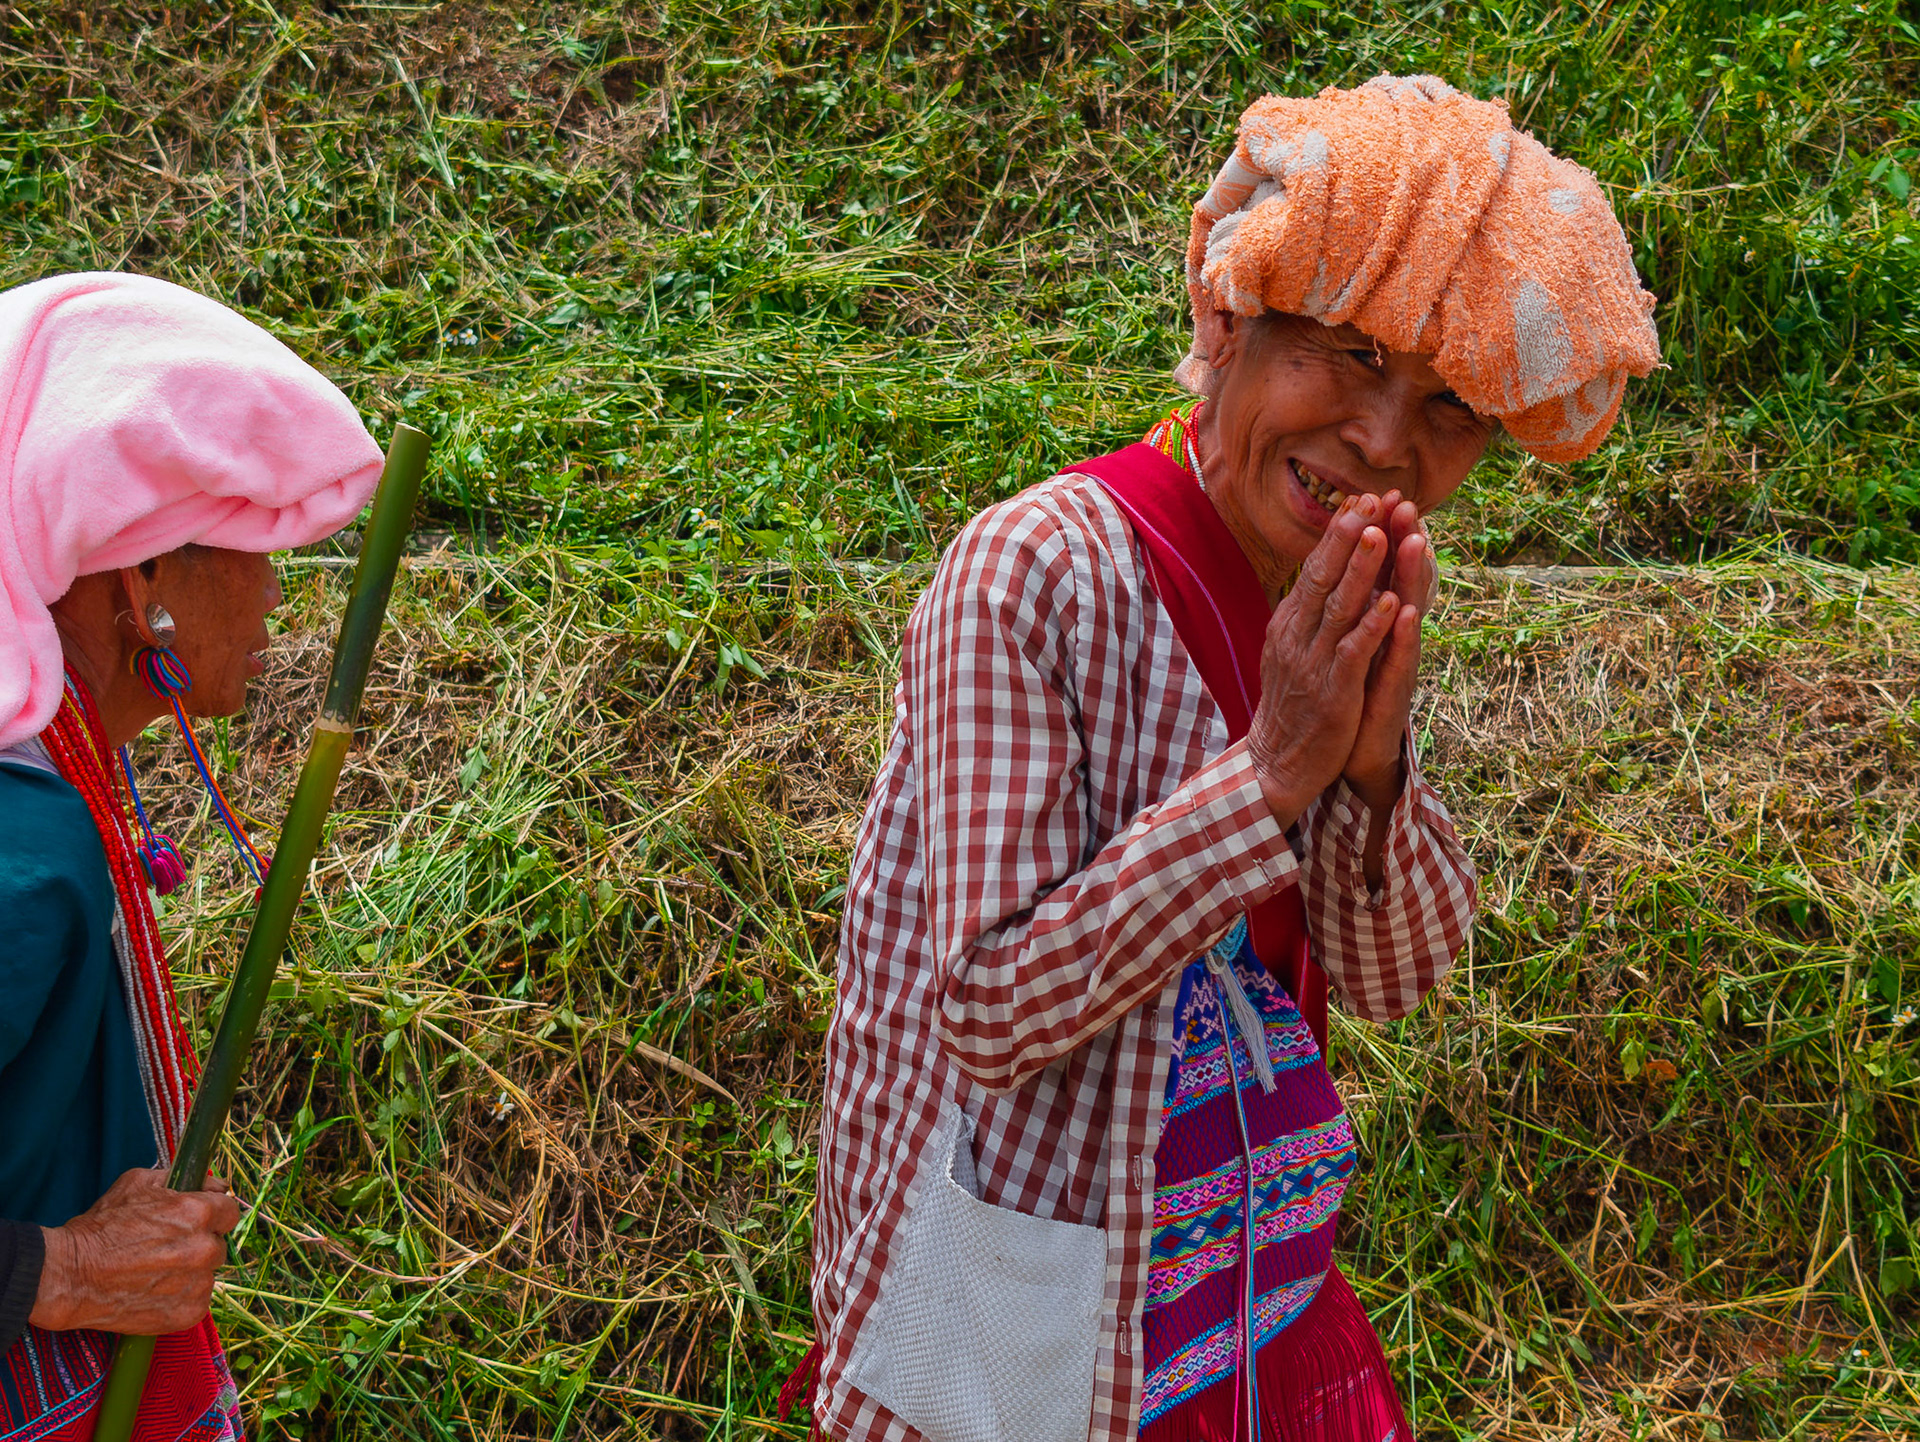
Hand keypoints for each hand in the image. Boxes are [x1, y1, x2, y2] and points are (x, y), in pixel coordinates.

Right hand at [29, 1168, 238, 1334]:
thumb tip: (217, 1184)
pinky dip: (181, 1297)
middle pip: (218, 1245)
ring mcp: (197, 1284)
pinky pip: (197, 1300)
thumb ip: (186, 1178)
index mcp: (199, 1213)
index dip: (213, 1215)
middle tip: (166, 1249)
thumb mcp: (139, 1183)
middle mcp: (204, 1249)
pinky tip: (153, 1291)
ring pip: (207, 1274)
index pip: (231, 1212)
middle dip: (199, 1244)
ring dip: (190, 1272)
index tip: (198, 1221)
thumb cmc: (101, 1228)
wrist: (70, 1277)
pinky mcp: (187, 1314)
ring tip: (154, 1272)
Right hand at [1247, 492, 1401, 828]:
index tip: (1359, 498)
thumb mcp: (1291, 651)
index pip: (1312, 568)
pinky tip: (1390, 603)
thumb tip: (1322, 574)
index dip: (1336, 533)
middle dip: (1347, 537)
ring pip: (1338, 609)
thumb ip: (1306, 615)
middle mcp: (1297, 637)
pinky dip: (1371, 626)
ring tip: (1380, 536)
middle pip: (1322, 577)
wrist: (1278, 763)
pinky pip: (1353, 653)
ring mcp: (1313, 664)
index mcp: (1289, 624)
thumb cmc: (1293, 706)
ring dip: (1360, 571)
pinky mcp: (1333, 693)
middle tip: (1370, 498)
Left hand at [1343, 496, 1435, 810]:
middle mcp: (1393, 637)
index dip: (1387, 533)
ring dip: (1412, 577)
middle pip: (1402, 579)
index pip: (1385, 569)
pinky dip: (1404, 636)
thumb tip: (1353, 565)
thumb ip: (1356, 605)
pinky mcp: (1393, 693)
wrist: (1348, 754)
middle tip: (1409, 503)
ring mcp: (1396, 663)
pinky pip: (1400, 659)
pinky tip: (1408, 612)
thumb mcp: (1350, 641)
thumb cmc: (1350, 693)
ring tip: (1417, 542)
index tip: (1387, 494)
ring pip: (1408, 612)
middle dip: (1406, 540)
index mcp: (1377, 622)